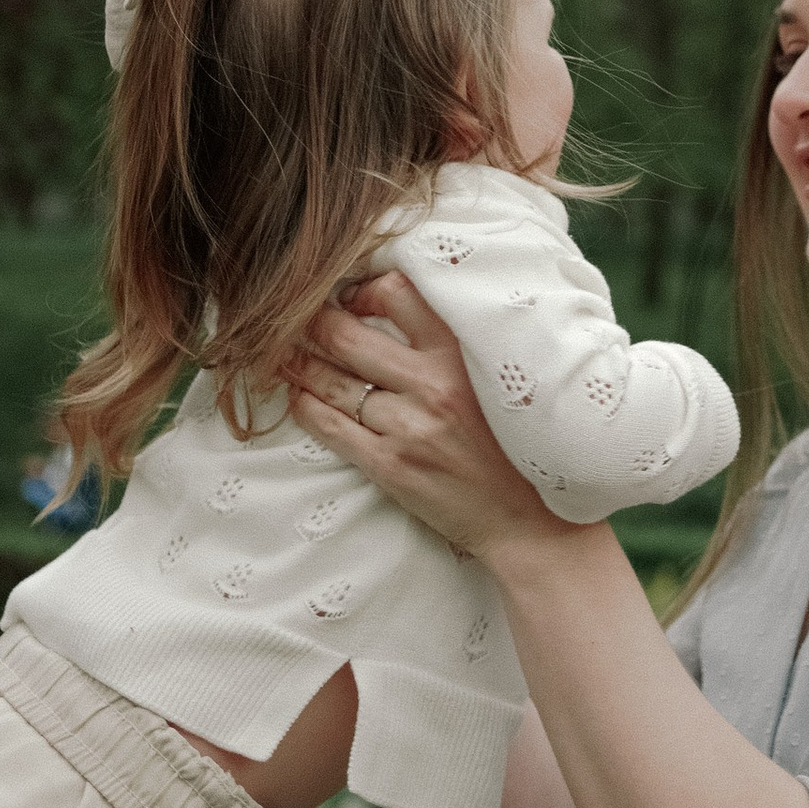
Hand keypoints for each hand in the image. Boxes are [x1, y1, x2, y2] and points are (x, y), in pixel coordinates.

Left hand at [286, 273, 570, 572]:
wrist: (528, 518)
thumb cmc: (514, 442)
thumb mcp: (494, 376)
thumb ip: (455, 342)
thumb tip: (397, 303)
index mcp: (463, 353)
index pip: (397, 293)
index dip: (362, 289)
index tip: (350, 297)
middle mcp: (433, 384)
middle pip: (348, 336)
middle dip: (312, 324)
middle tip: (294, 319)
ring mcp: (409, 427)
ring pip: (332, 382)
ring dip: (298, 365)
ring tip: (280, 355)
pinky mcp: (391, 467)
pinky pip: (331, 428)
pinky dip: (305, 408)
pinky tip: (296, 398)